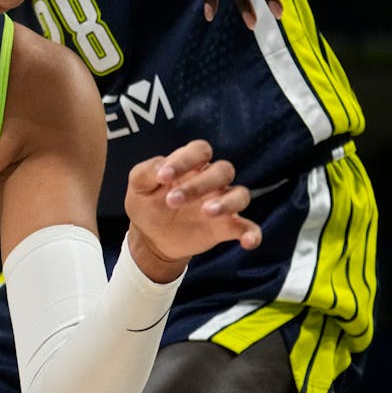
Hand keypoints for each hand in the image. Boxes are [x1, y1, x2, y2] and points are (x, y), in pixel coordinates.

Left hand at [123, 139, 260, 281]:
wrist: (151, 237)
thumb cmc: (147, 203)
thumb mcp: (138, 185)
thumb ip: (146, 171)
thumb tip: (161, 168)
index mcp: (190, 165)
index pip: (199, 150)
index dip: (185, 159)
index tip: (163, 176)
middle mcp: (211, 181)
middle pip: (222, 170)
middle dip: (199, 184)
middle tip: (172, 201)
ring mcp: (222, 203)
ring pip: (240, 194)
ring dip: (226, 203)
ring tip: (206, 212)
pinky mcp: (227, 227)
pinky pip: (248, 227)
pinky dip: (252, 233)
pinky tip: (248, 242)